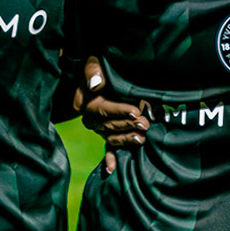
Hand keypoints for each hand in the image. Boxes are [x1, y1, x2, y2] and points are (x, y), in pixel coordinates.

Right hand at [73, 56, 149, 174]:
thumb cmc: (102, 65)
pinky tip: (111, 169)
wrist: (107, 72)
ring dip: (125, 139)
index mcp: (84, 100)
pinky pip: (107, 148)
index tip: (136, 110)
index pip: (101, 108)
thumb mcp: (95, 61)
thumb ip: (94, 70)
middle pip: (107, 124)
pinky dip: (109, 158)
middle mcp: (89, 116)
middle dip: (127, 125)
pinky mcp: (107, 133)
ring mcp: (99, 127)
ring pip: (110, 137)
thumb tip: (95, 85)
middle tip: (145, 124)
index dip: (118, 110)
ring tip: (141, 138)